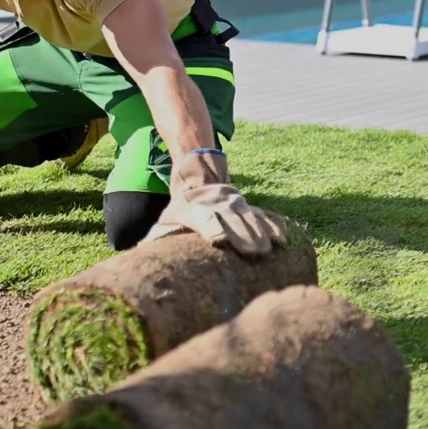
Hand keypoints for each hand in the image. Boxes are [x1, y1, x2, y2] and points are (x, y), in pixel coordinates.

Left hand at [144, 150, 287, 255]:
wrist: (199, 176)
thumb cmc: (183, 207)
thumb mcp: (169, 217)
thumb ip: (161, 235)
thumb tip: (144, 251)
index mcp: (197, 210)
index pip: (205, 219)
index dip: (213, 228)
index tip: (220, 239)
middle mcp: (219, 207)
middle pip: (233, 221)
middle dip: (243, 236)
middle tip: (253, 253)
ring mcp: (236, 205)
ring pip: (251, 218)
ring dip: (261, 234)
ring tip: (269, 250)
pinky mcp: (248, 206)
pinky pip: (264, 216)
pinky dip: (274, 226)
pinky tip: (283, 239)